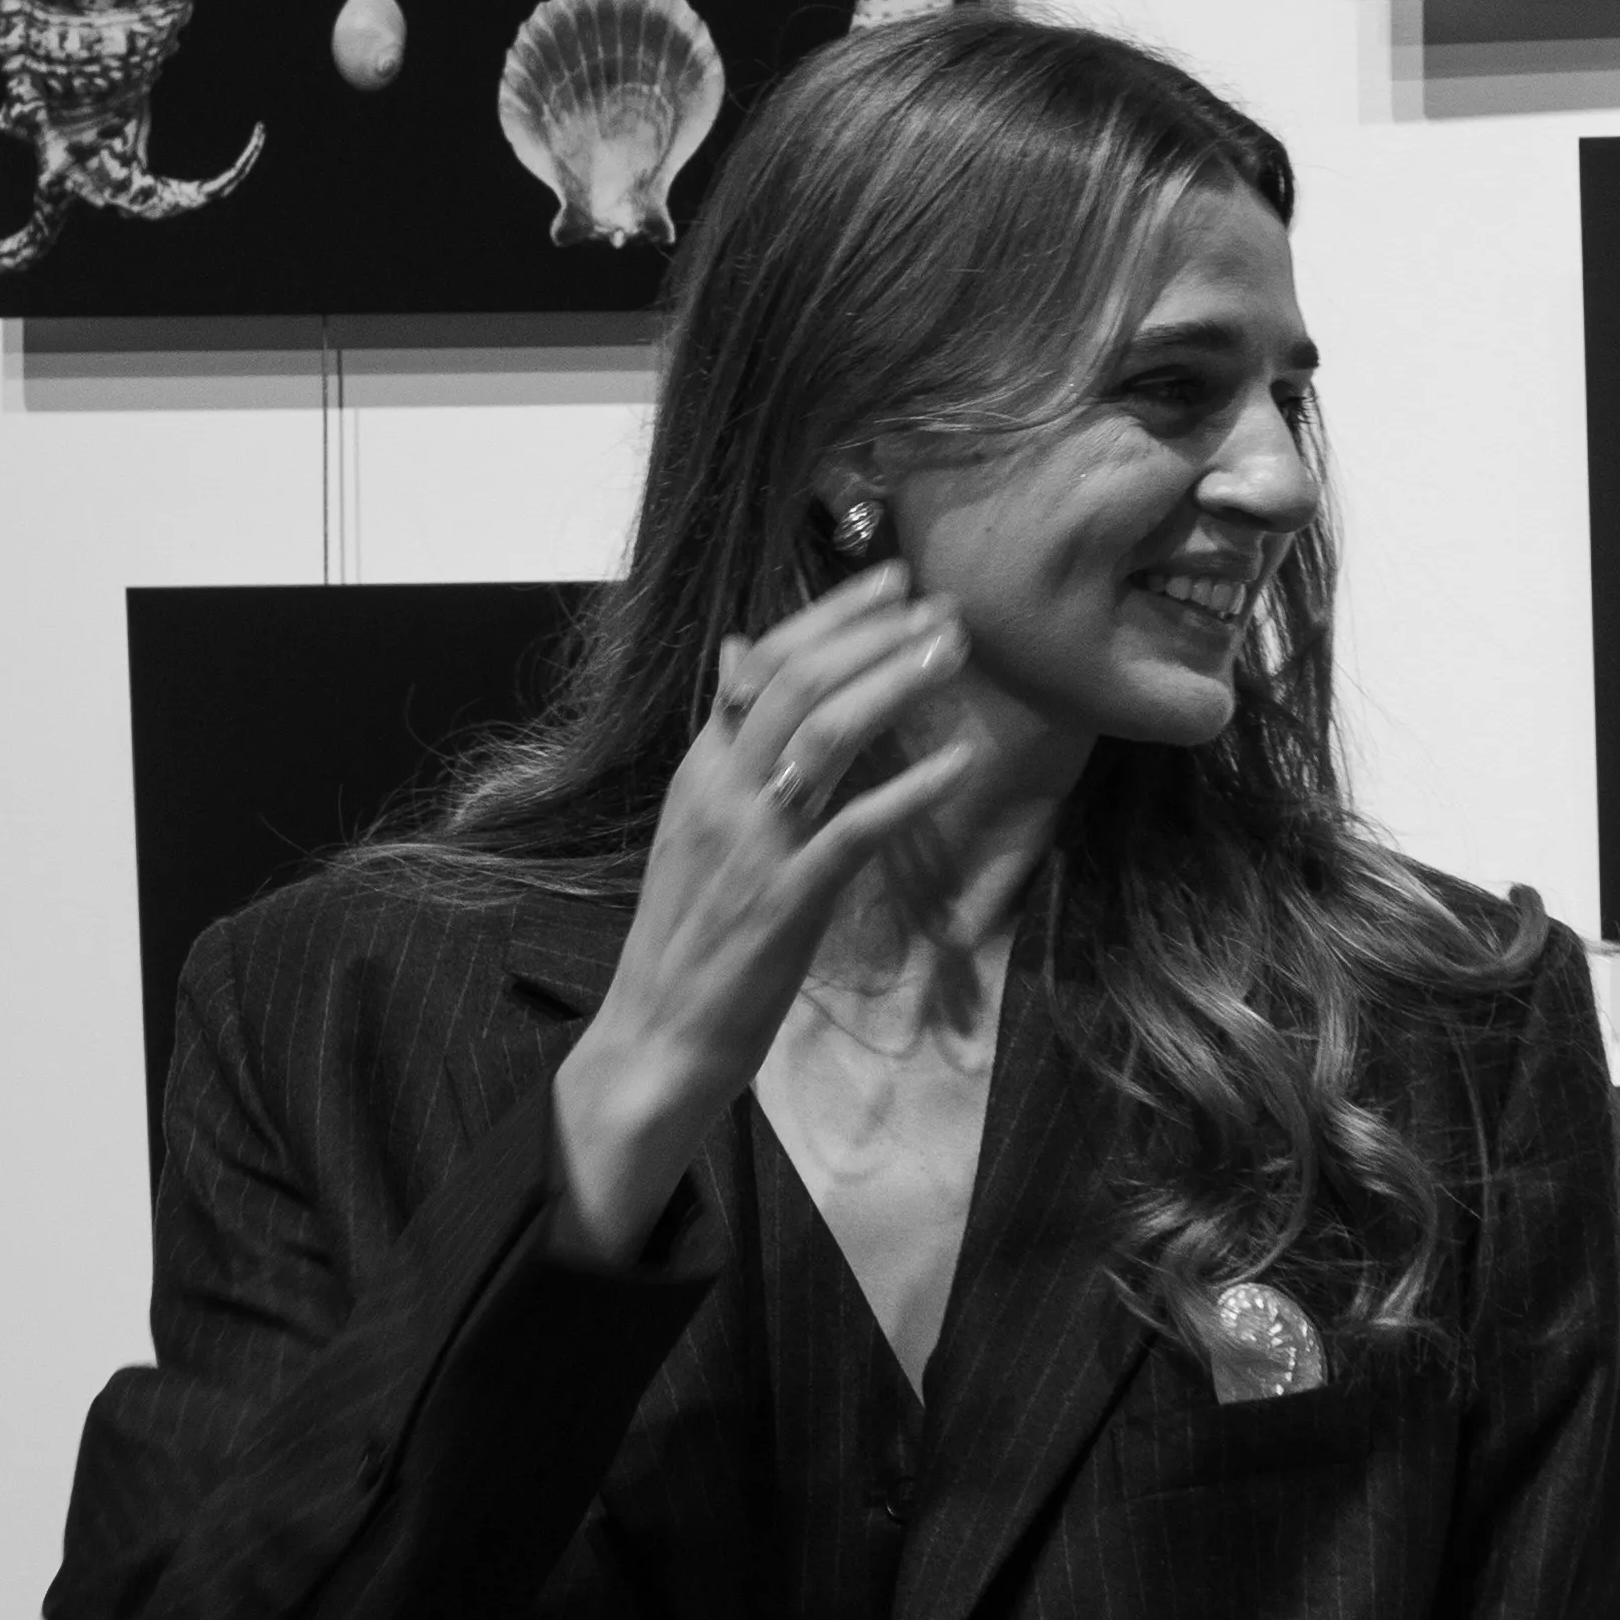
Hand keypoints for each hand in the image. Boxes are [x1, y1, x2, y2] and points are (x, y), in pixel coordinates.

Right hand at [549, 562, 978, 1260]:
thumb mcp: (700, 826)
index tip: (893, 583)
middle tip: (945, 608)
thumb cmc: (692, 938)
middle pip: (797, 680)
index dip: (833, 617)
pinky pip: (855, 828)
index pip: (764, 663)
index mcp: (699, 769)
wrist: (657, 1036)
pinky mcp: (786, 900)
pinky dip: (912, 791)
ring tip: (953, 655)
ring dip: (895, 685)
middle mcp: (719, 791)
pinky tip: (962, 764)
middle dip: (876, 635)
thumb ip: (731, 746)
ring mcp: (751, 843)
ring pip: (824, 734)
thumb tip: (744, 658)